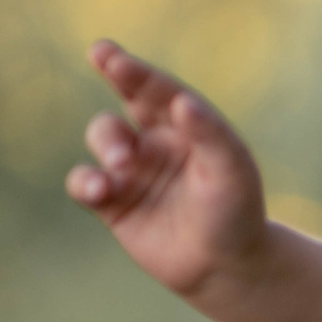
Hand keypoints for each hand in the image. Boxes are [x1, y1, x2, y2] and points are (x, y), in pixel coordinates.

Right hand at [68, 40, 271, 297]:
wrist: (227, 267)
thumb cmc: (236, 213)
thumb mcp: (232, 171)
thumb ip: (210, 134)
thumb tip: (181, 101)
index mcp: (188, 126)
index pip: (159, 90)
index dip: (134, 70)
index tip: (108, 54)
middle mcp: (157, 141)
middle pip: (128, 100)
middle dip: (115, 77)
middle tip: (106, 61)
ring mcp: (132, 170)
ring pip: (103, 136)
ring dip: (107, 141)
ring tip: (124, 162)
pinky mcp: (112, 203)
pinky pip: (85, 182)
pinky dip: (86, 181)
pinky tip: (101, 189)